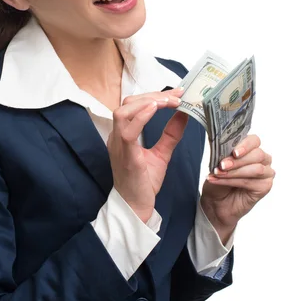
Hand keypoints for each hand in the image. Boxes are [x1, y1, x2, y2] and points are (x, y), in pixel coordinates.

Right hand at [107, 88, 187, 223]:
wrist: (136, 207)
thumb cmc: (143, 182)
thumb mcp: (161, 153)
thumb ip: (171, 134)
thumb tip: (183, 114)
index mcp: (123, 134)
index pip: (133, 105)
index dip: (153, 95)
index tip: (176, 94)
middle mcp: (117, 136)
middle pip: (127, 103)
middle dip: (152, 95)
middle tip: (176, 96)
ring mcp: (119, 145)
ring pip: (123, 112)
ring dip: (147, 102)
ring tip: (168, 101)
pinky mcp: (125, 156)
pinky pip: (127, 131)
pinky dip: (141, 116)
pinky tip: (155, 109)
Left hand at [200, 134, 274, 243]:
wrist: (215, 202)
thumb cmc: (218, 180)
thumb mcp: (217, 164)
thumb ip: (224, 155)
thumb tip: (223, 148)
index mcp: (251, 148)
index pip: (254, 140)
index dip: (245, 145)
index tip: (234, 152)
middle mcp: (262, 159)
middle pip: (257, 154)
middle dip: (238, 160)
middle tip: (222, 165)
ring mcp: (266, 173)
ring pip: (256, 169)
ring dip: (235, 171)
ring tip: (218, 174)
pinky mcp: (265, 187)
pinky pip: (251, 182)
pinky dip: (233, 181)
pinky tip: (220, 181)